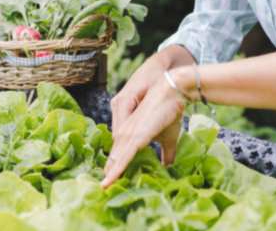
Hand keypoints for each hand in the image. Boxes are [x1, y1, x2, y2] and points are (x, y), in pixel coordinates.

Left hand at [101, 66, 190, 187]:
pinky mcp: (134, 134)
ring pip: (116, 156)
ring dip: (111, 172)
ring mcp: (127, 131)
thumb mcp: (168, 136)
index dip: (115, 164)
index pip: (119, 150)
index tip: (111, 179)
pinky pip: (123, 155)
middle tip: (104, 187)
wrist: (172, 89)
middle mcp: (124, 129)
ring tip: (105, 186)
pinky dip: (117, 168)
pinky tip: (110, 179)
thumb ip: (165, 152)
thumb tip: (168, 166)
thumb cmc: (169, 110)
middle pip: (115, 154)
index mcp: (128, 129)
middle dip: (110, 170)